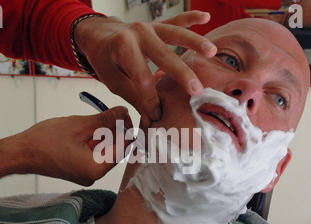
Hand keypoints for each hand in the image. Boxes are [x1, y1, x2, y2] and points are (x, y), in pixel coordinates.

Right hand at [0, 106, 132, 197]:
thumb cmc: (45, 140)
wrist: (21, 153)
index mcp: (97, 167)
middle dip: (115, 130)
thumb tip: (123, 111)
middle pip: (116, 149)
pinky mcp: (80, 170)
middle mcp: (95, 175)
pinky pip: (94, 154)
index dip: (127, 128)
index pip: (124, 147)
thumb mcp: (80, 125)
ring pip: (105, 150)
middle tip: (112, 112)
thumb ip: (105, 119)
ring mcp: (87, 174)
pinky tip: (86, 130)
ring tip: (95, 120)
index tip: (124, 113)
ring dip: (104, 134)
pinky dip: (94, 140)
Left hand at [73, 11, 216, 126]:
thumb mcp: (113, 81)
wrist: (99, 36)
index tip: (157, 116)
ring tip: (212, 52)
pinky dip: (191, 17)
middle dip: (181, 74)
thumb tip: (151, 120)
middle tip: (196, 90)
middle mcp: (138, 33)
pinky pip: (176, 20)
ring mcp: (149, 27)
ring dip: (195, 43)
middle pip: (164, 55)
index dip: (150, 99)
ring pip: (175, 34)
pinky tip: (206, 16)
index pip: (142, 78)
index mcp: (122, 48)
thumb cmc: (105, 60)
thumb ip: (134, 97)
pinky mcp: (158, 25)